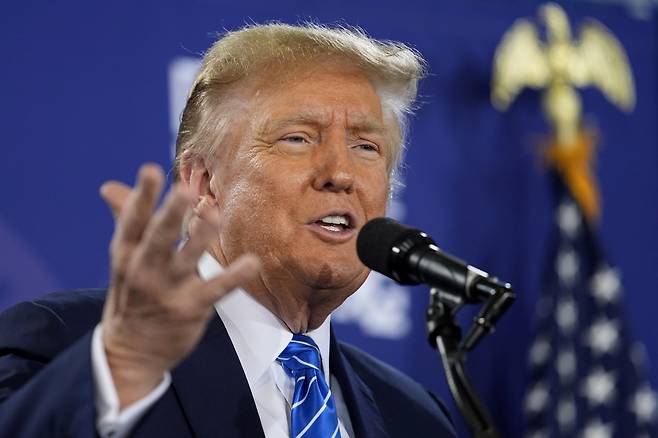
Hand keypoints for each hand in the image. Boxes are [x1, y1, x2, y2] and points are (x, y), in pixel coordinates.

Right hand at [99, 164, 260, 406]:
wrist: (132, 352)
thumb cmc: (132, 295)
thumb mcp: (124, 258)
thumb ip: (126, 218)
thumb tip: (109, 186)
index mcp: (125, 254)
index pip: (132, 221)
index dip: (142, 197)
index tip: (150, 171)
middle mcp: (143, 270)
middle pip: (158, 237)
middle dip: (171, 214)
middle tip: (184, 190)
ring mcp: (168, 290)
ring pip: (187, 259)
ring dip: (200, 237)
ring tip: (214, 214)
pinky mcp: (191, 307)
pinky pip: (216, 289)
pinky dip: (234, 276)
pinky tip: (253, 263)